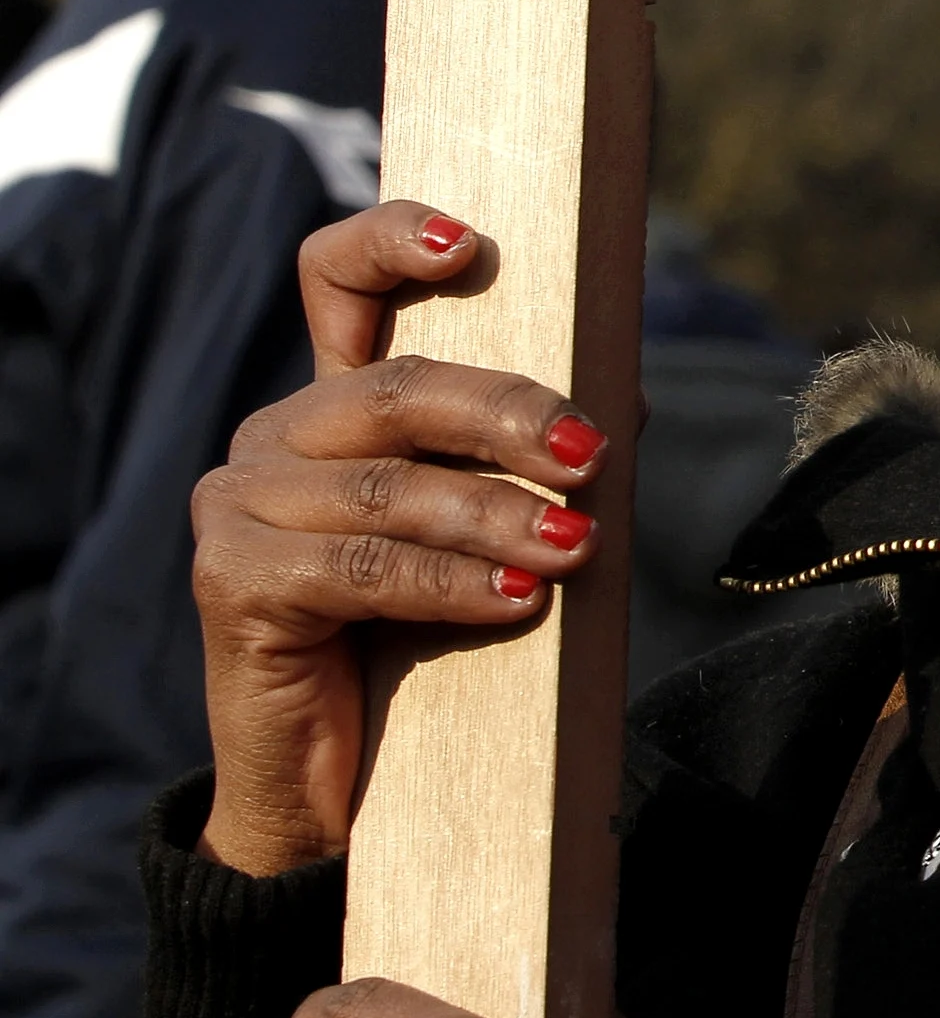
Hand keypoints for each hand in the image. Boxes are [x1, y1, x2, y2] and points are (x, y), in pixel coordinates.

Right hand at [190, 203, 607, 875]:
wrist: (347, 778)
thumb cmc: (430, 634)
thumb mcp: (489, 526)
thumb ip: (537, 456)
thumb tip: (628, 398)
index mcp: (340, 401)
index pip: (338, 278)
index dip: (391, 240)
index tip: (467, 242)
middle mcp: (278, 435)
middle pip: (398, 386)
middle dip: (511, 414)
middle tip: (593, 458)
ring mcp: (241, 503)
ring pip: (390, 487)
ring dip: (499, 516)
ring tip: (577, 546)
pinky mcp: (232, 580)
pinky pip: (361, 568)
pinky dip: (453, 581)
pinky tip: (517, 599)